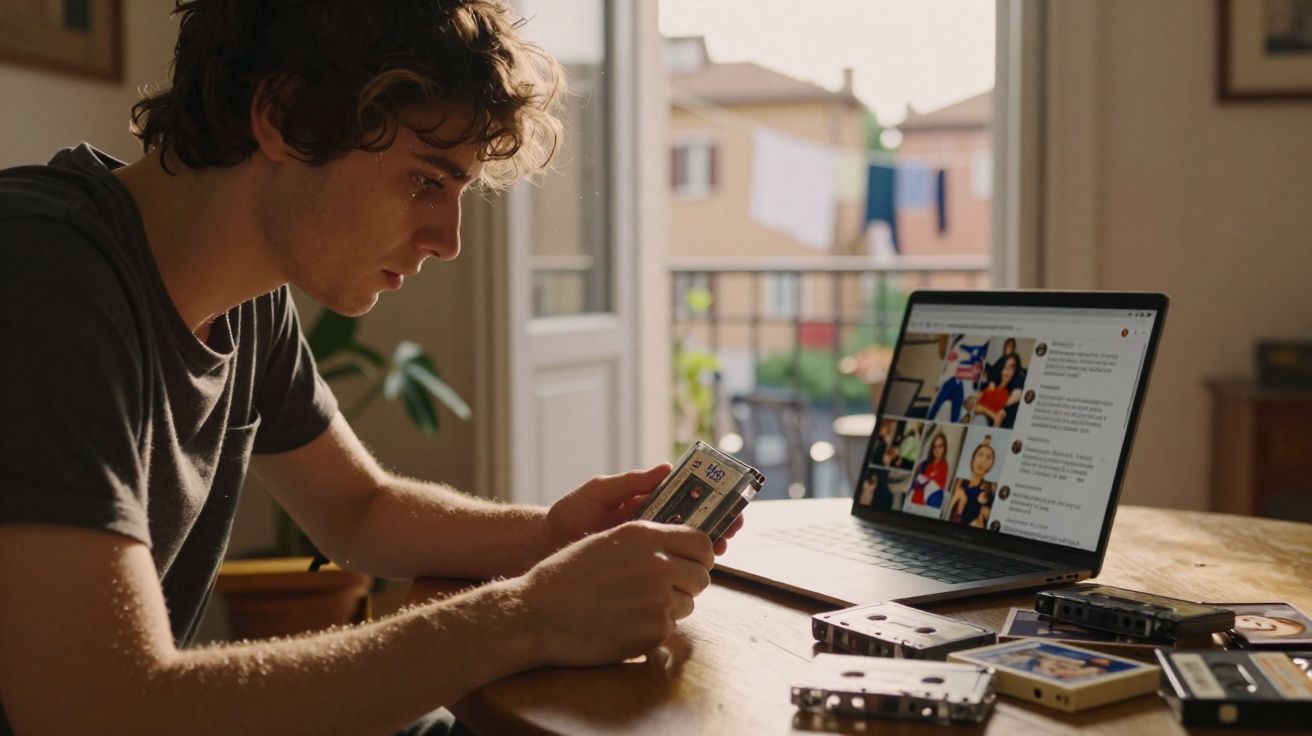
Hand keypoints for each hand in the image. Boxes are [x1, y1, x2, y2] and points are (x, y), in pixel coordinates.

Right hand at [513, 521, 713, 665]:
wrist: (538, 613)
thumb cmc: (567, 575)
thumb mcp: (608, 540)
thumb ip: (648, 541)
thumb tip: (681, 547)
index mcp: (646, 535)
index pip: (702, 543)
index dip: (700, 556)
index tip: (693, 563)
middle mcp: (657, 564)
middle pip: (702, 576)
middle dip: (687, 583)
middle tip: (664, 589)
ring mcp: (658, 600)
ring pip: (688, 604)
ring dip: (670, 607)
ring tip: (634, 606)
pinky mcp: (653, 632)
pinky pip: (670, 629)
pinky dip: (653, 629)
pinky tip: (625, 624)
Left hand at [544, 463, 745, 555]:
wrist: (543, 548)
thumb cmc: (568, 515)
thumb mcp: (598, 492)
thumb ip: (630, 482)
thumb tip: (665, 468)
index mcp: (646, 502)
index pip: (686, 498)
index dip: (711, 498)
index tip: (729, 498)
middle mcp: (651, 526)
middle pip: (694, 524)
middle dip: (718, 523)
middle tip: (734, 525)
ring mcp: (647, 550)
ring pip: (686, 549)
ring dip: (708, 547)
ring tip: (721, 546)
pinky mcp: (640, 571)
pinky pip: (668, 571)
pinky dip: (686, 570)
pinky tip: (697, 570)